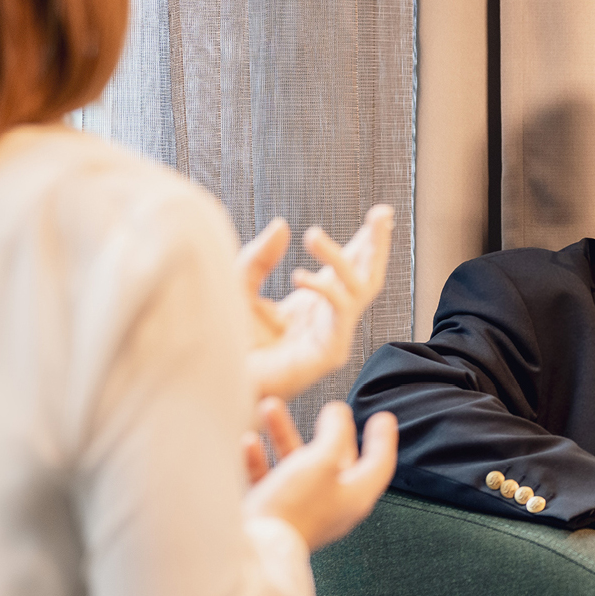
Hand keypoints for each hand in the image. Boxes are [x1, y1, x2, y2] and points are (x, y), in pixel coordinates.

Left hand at [237, 204, 393, 397]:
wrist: (213, 383)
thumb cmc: (223, 342)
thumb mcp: (239, 286)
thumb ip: (260, 258)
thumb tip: (283, 225)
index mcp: (311, 302)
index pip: (349, 267)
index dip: (365, 240)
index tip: (380, 213)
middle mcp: (327, 318)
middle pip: (368, 276)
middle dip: (378, 244)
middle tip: (381, 213)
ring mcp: (332, 336)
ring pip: (358, 289)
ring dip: (340, 258)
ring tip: (311, 234)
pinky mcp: (330, 354)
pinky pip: (340, 313)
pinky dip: (323, 290)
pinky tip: (297, 276)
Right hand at [242, 398, 397, 551]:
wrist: (252, 550)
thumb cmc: (294, 508)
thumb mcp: (322, 461)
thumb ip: (334, 433)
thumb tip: (339, 413)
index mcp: (354, 496)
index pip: (378, 464)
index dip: (382, 439)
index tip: (383, 418)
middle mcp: (330, 504)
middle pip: (335, 460)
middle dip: (328, 431)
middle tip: (331, 410)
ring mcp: (300, 509)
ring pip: (296, 464)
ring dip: (283, 434)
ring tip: (270, 408)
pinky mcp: (271, 514)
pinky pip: (267, 480)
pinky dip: (259, 458)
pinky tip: (248, 442)